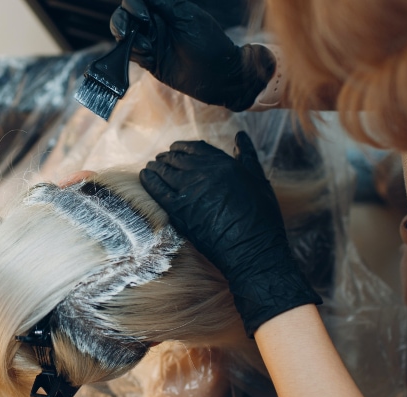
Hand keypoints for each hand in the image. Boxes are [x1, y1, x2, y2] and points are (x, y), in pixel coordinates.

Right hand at [110, 0, 274, 111]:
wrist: (218, 75)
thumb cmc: (209, 43)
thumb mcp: (186, 17)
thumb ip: (163, 4)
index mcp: (164, 10)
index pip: (137, 2)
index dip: (133, 5)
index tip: (142, 14)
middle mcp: (155, 25)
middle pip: (125, 17)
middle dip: (121, 22)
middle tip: (126, 32)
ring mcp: (151, 43)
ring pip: (125, 36)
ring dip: (128, 40)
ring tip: (146, 48)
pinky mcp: (150, 62)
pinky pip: (132, 54)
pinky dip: (133, 54)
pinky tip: (148, 56)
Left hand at [140, 131, 320, 335]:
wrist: (252, 249)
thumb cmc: (261, 218)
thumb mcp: (258, 180)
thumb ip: (246, 156)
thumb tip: (240, 136)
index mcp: (224, 163)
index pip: (195, 147)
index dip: (182, 147)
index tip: (175, 149)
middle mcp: (204, 172)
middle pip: (177, 158)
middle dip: (167, 157)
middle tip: (160, 160)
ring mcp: (189, 190)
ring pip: (164, 170)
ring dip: (156, 167)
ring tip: (151, 167)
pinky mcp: (178, 209)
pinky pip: (156, 189)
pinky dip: (148, 180)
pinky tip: (145, 176)